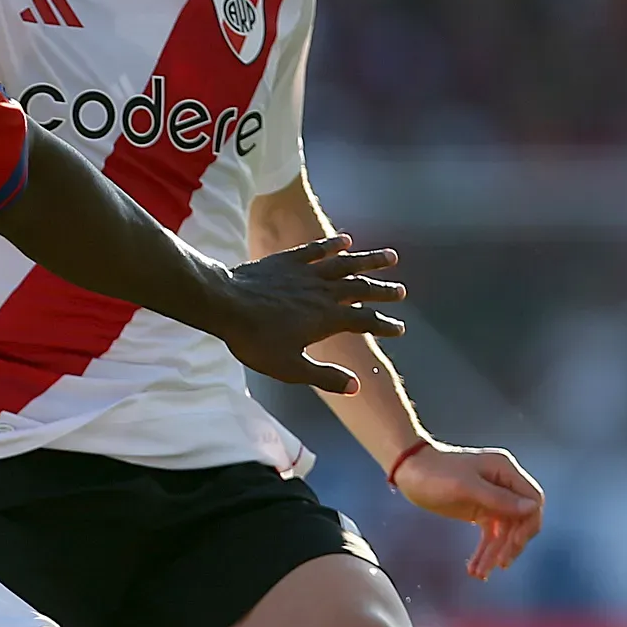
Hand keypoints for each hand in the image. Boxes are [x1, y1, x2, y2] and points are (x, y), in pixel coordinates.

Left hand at [217, 238, 403, 392]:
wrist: (225, 304)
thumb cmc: (256, 340)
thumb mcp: (290, 368)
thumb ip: (324, 377)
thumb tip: (356, 386)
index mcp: (327, 319)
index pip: (365, 321)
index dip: (384, 325)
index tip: (399, 328)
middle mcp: (323, 292)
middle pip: (361, 289)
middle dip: (383, 291)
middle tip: (401, 291)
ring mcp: (307, 272)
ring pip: (346, 263)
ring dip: (369, 260)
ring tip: (390, 256)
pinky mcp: (289, 259)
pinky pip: (317, 249)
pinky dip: (334, 243)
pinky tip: (346, 239)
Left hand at [391, 441, 543, 579]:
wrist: (408, 470)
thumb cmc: (434, 473)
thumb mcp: (465, 486)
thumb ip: (498, 497)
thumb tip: (532, 508)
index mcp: (505, 471)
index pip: (533, 499)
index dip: (529, 524)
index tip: (515, 544)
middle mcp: (503, 484)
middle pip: (521, 520)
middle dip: (511, 544)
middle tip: (499, 564)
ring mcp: (492, 498)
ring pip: (505, 532)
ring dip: (495, 553)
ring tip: (480, 574)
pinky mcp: (480, 510)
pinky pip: (490, 535)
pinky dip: (485, 552)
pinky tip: (477, 569)